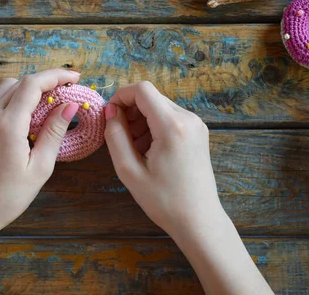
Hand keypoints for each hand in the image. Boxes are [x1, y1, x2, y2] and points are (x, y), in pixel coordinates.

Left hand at [0, 69, 80, 234]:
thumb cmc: (8, 196)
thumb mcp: (40, 167)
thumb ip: (54, 132)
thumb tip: (70, 106)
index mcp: (8, 125)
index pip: (33, 84)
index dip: (56, 76)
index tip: (75, 77)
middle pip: (20, 82)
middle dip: (45, 81)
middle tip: (65, 91)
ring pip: (4, 86)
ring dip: (26, 87)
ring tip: (44, 100)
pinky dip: (6, 93)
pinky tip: (18, 107)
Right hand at [104, 82, 221, 237]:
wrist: (199, 220)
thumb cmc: (164, 201)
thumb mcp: (129, 170)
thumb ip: (115, 136)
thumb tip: (110, 112)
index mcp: (172, 126)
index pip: (142, 90)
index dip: (120, 96)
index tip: (109, 116)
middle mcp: (188, 118)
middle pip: (151, 97)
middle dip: (129, 111)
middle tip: (119, 137)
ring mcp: (196, 124)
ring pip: (159, 106)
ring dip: (141, 119)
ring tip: (133, 148)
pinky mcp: (198, 132)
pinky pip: (170, 117)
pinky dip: (153, 126)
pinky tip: (148, 150)